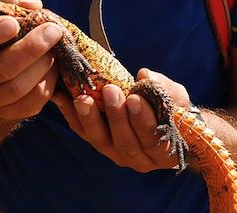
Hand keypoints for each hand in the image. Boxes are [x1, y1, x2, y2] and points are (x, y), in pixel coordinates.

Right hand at [0, 0, 61, 121]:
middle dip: (31, 49)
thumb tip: (32, 4)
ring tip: (56, 51)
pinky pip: (30, 105)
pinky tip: (54, 69)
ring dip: (42, 68)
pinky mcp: (5, 114)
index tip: (14, 23)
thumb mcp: (1, 10)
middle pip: (1, 68)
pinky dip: (47, 86)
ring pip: (17, 88)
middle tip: (54, 31)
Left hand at [52, 68, 190, 172]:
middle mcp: (139, 159)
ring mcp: (115, 153)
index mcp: (164, 153)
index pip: (154, 140)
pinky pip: (81, 131)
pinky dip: (70, 114)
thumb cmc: (171, 107)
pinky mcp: (96, 141)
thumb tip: (145, 76)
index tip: (135, 97)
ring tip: (83, 97)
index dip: (144, 120)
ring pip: (100, 140)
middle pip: (125, 143)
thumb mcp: (175, 97)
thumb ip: (164, 90)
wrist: (156, 113)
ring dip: (90, 117)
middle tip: (110, 91)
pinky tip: (62, 96)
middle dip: (116, 116)